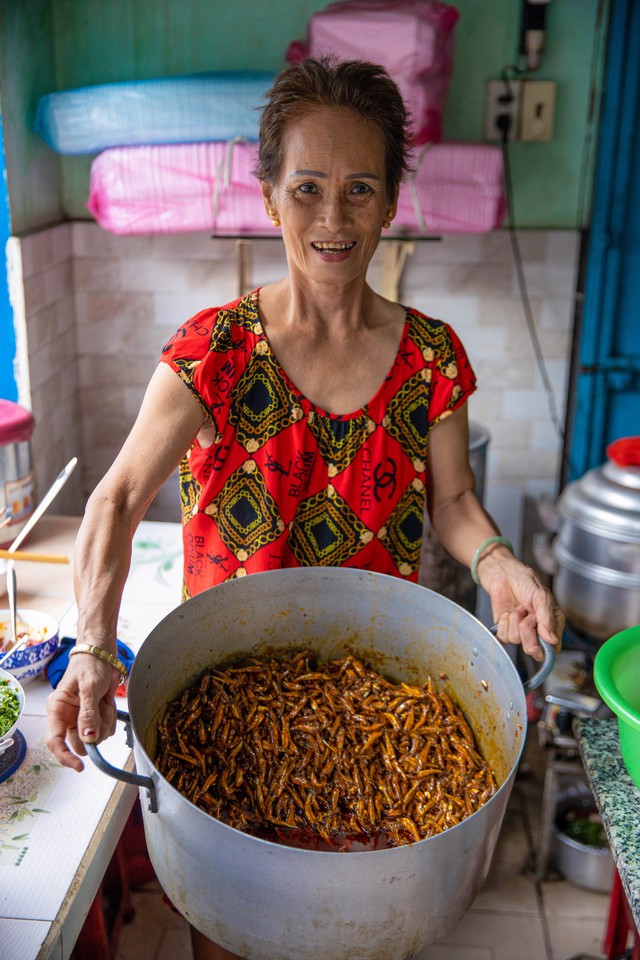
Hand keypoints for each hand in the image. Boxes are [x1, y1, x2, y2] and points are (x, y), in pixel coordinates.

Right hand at [46, 653, 118, 771]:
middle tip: (101, 710)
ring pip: (95, 738)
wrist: (103, 656)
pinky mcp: (94, 718)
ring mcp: (81, 719)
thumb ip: (88, 712)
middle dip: (94, 731)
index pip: (55, 741)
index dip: (65, 756)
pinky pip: (106, 730)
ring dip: (105, 721)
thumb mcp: (89, 686)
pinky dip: (110, 718)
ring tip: (103, 701)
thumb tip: (87, 737)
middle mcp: (66, 717)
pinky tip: (107, 702)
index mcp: (57, 709)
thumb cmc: (90, 665)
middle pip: (79, 743)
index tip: (79, 766)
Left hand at [479, 549, 564, 661]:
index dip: (545, 647)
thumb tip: (552, 640)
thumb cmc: (525, 581)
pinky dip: (504, 624)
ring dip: (514, 622)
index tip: (540, 638)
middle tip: (527, 615)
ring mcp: (520, 631)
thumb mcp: (541, 596)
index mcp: (552, 623)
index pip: (553, 648)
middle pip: (533, 648)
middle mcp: (537, 630)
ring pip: (516, 641)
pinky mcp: (506, 630)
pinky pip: (503, 638)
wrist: (502, 574)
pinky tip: (507, 613)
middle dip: (527, 631)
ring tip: (517, 608)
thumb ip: (547, 618)